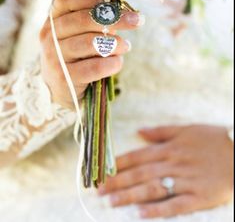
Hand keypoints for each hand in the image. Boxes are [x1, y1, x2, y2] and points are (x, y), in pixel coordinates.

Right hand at [40, 0, 143, 107]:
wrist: (62, 88)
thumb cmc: (78, 54)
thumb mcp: (80, 33)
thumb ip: (95, 18)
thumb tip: (125, 10)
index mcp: (53, 19)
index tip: (114, 3)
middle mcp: (50, 36)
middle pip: (82, 19)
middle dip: (115, 18)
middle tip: (136, 21)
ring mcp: (54, 57)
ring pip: (89, 42)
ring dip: (115, 43)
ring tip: (125, 46)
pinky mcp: (64, 78)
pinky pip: (94, 67)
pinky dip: (112, 63)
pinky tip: (117, 62)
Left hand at [99, 125, 233, 218]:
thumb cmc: (212, 139)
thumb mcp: (186, 129)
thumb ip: (161, 131)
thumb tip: (140, 131)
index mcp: (169, 148)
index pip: (137, 156)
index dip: (118, 164)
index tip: (101, 171)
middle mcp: (174, 164)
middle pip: (140, 174)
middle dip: (117, 181)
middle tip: (98, 190)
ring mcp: (186, 181)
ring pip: (153, 189)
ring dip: (131, 196)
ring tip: (112, 202)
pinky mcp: (198, 198)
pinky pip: (175, 206)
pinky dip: (158, 210)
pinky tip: (141, 215)